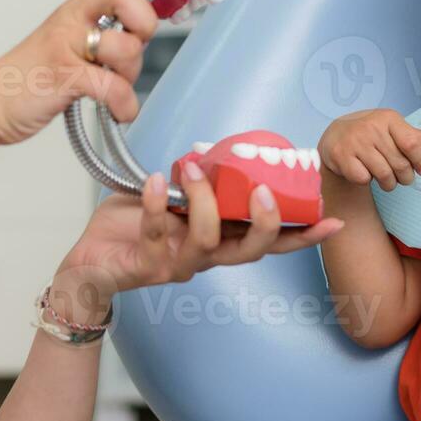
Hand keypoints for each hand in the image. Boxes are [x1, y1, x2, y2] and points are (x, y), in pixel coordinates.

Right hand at [0, 0, 176, 147]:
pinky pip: (112, 87)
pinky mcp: (64, 75)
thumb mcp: (71, 41)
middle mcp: (72, 19)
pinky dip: (123, 104)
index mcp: (77, 7)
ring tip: (116, 82)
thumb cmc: (34, 73)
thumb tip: (143, 30)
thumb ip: (105, 30)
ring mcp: (67, 45)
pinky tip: (120, 109)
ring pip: (123, 45)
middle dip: (143, 18)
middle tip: (136, 40)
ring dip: (130, 72)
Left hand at [52, 167, 343, 319]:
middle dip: (265, 223)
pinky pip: (158, 233)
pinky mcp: (148, 265)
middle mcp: (205, 259)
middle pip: (252, 252)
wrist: (88, 259)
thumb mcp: (171, 198)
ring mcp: (179, 265)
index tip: (333, 220)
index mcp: (219, 241)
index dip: (302, 235)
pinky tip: (153, 181)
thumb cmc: (131, 228)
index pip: (270, 242)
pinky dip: (156, 202)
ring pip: (208, 242)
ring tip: (190, 171)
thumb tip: (212, 154)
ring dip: (204, 202)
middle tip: (264, 193)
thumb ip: (196, 182)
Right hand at [317, 109, 420, 190]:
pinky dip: (368, 182)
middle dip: (405, 177)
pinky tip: (365, 174)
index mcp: (387, 118)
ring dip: (389, 184)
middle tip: (403, 179)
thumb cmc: (371, 134)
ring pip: (383, 174)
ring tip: (388, 181)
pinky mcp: (340, 156)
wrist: (335, 136)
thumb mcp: (394, 131)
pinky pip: (364, 179)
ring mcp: (354, 142)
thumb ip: (418, 138)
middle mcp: (370, 127)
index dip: (420, 161)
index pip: (412, 143)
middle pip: (400, 163)